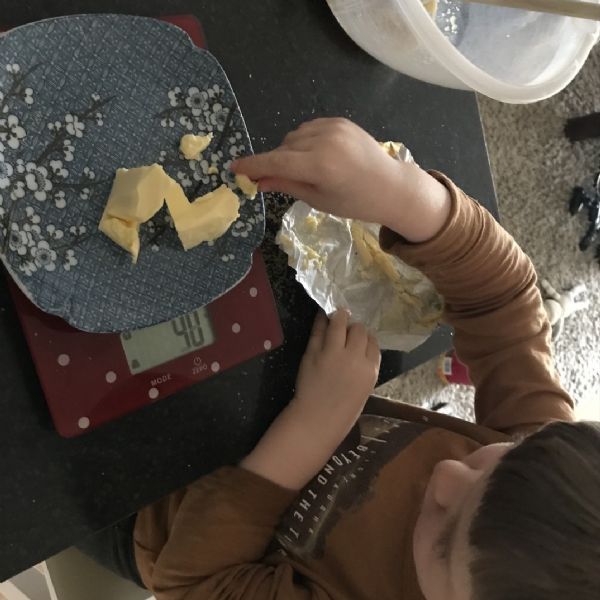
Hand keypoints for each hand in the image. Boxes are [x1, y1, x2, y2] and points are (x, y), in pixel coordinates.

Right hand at [232, 118, 450, 241]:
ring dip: (290, 151)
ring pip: (294, 137)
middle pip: (284, 147)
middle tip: (278, 180)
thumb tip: (257, 182)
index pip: (276, 161)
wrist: (393, 187)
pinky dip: (305, 141)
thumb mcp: (319, 200)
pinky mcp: (340, 121)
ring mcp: (334, 127)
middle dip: (276, 161)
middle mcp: (326, 140)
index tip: (234, 169)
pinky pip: (309, 129)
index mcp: (321, 165)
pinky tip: (317, 156)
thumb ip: (286, 185)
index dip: (253, 165)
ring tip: (306, 170)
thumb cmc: (356, 203)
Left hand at [240, 311, 379, 489]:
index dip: (367, 338)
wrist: (317, 419)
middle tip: (349, 326)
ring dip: (340, 316)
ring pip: (340, 323)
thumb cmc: (342, 411)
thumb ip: (364, 368)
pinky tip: (322, 317)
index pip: (373, 343)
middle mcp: (355, 357)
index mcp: (370, 370)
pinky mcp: (314, 351)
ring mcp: (334, 352)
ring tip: (337, 314)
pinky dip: (321, 320)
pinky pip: (319, 329)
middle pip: (360, 330)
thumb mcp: (363, 389)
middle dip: (355, 327)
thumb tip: (361, 349)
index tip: (361, 338)